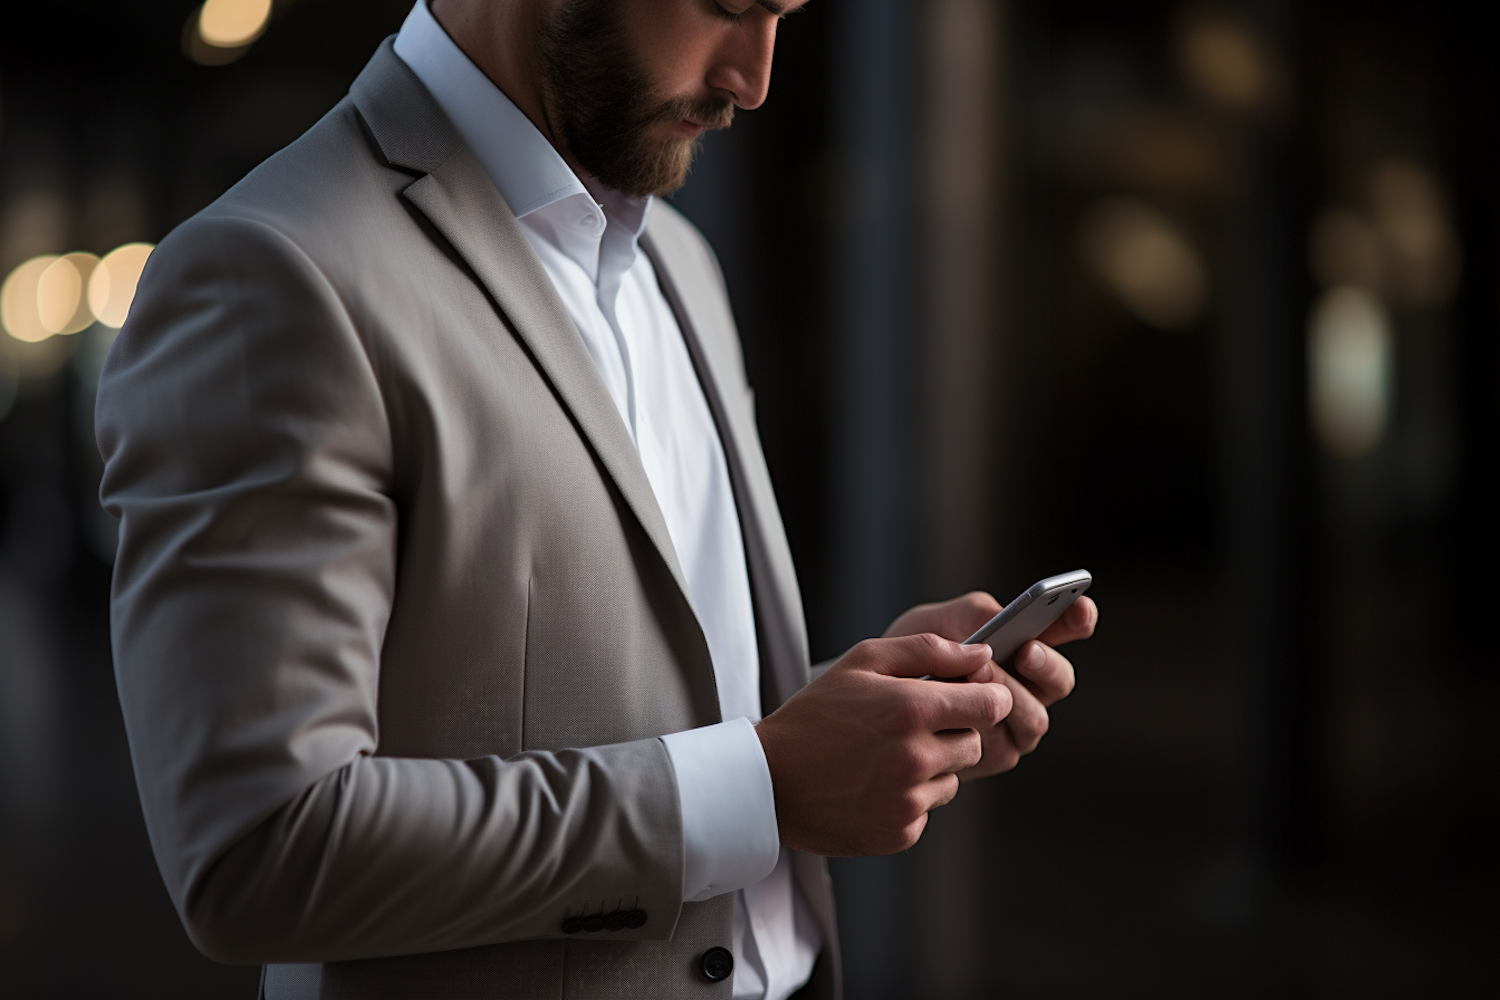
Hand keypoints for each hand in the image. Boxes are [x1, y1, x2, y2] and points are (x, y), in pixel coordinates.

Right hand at [755, 634, 1011, 856]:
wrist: (768, 780)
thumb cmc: (814, 714)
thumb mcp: (862, 662)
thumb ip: (928, 650)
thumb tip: (983, 653)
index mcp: (912, 709)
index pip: (992, 704)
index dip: (985, 697)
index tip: (969, 697)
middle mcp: (917, 757)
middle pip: (975, 743)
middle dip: (954, 731)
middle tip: (910, 726)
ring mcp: (909, 800)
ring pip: (953, 779)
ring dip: (932, 767)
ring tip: (884, 757)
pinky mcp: (900, 832)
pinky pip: (927, 810)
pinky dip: (909, 798)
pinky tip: (873, 785)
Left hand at [883, 590, 1096, 779]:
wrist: (879, 702)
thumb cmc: (915, 655)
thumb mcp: (936, 623)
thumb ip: (970, 616)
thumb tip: (995, 622)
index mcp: (1025, 646)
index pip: (1064, 630)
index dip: (1077, 619)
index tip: (1082, 606)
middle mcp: (1030, 687)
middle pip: (1059, 680)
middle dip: (1045, 664)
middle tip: (1025, 650)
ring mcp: (1016, 724)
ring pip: (1034, 718)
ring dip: (1007, 694)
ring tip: (977, 675)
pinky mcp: (996, 755)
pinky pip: (1002, 745)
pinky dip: (981, 726)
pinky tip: (957, 713)